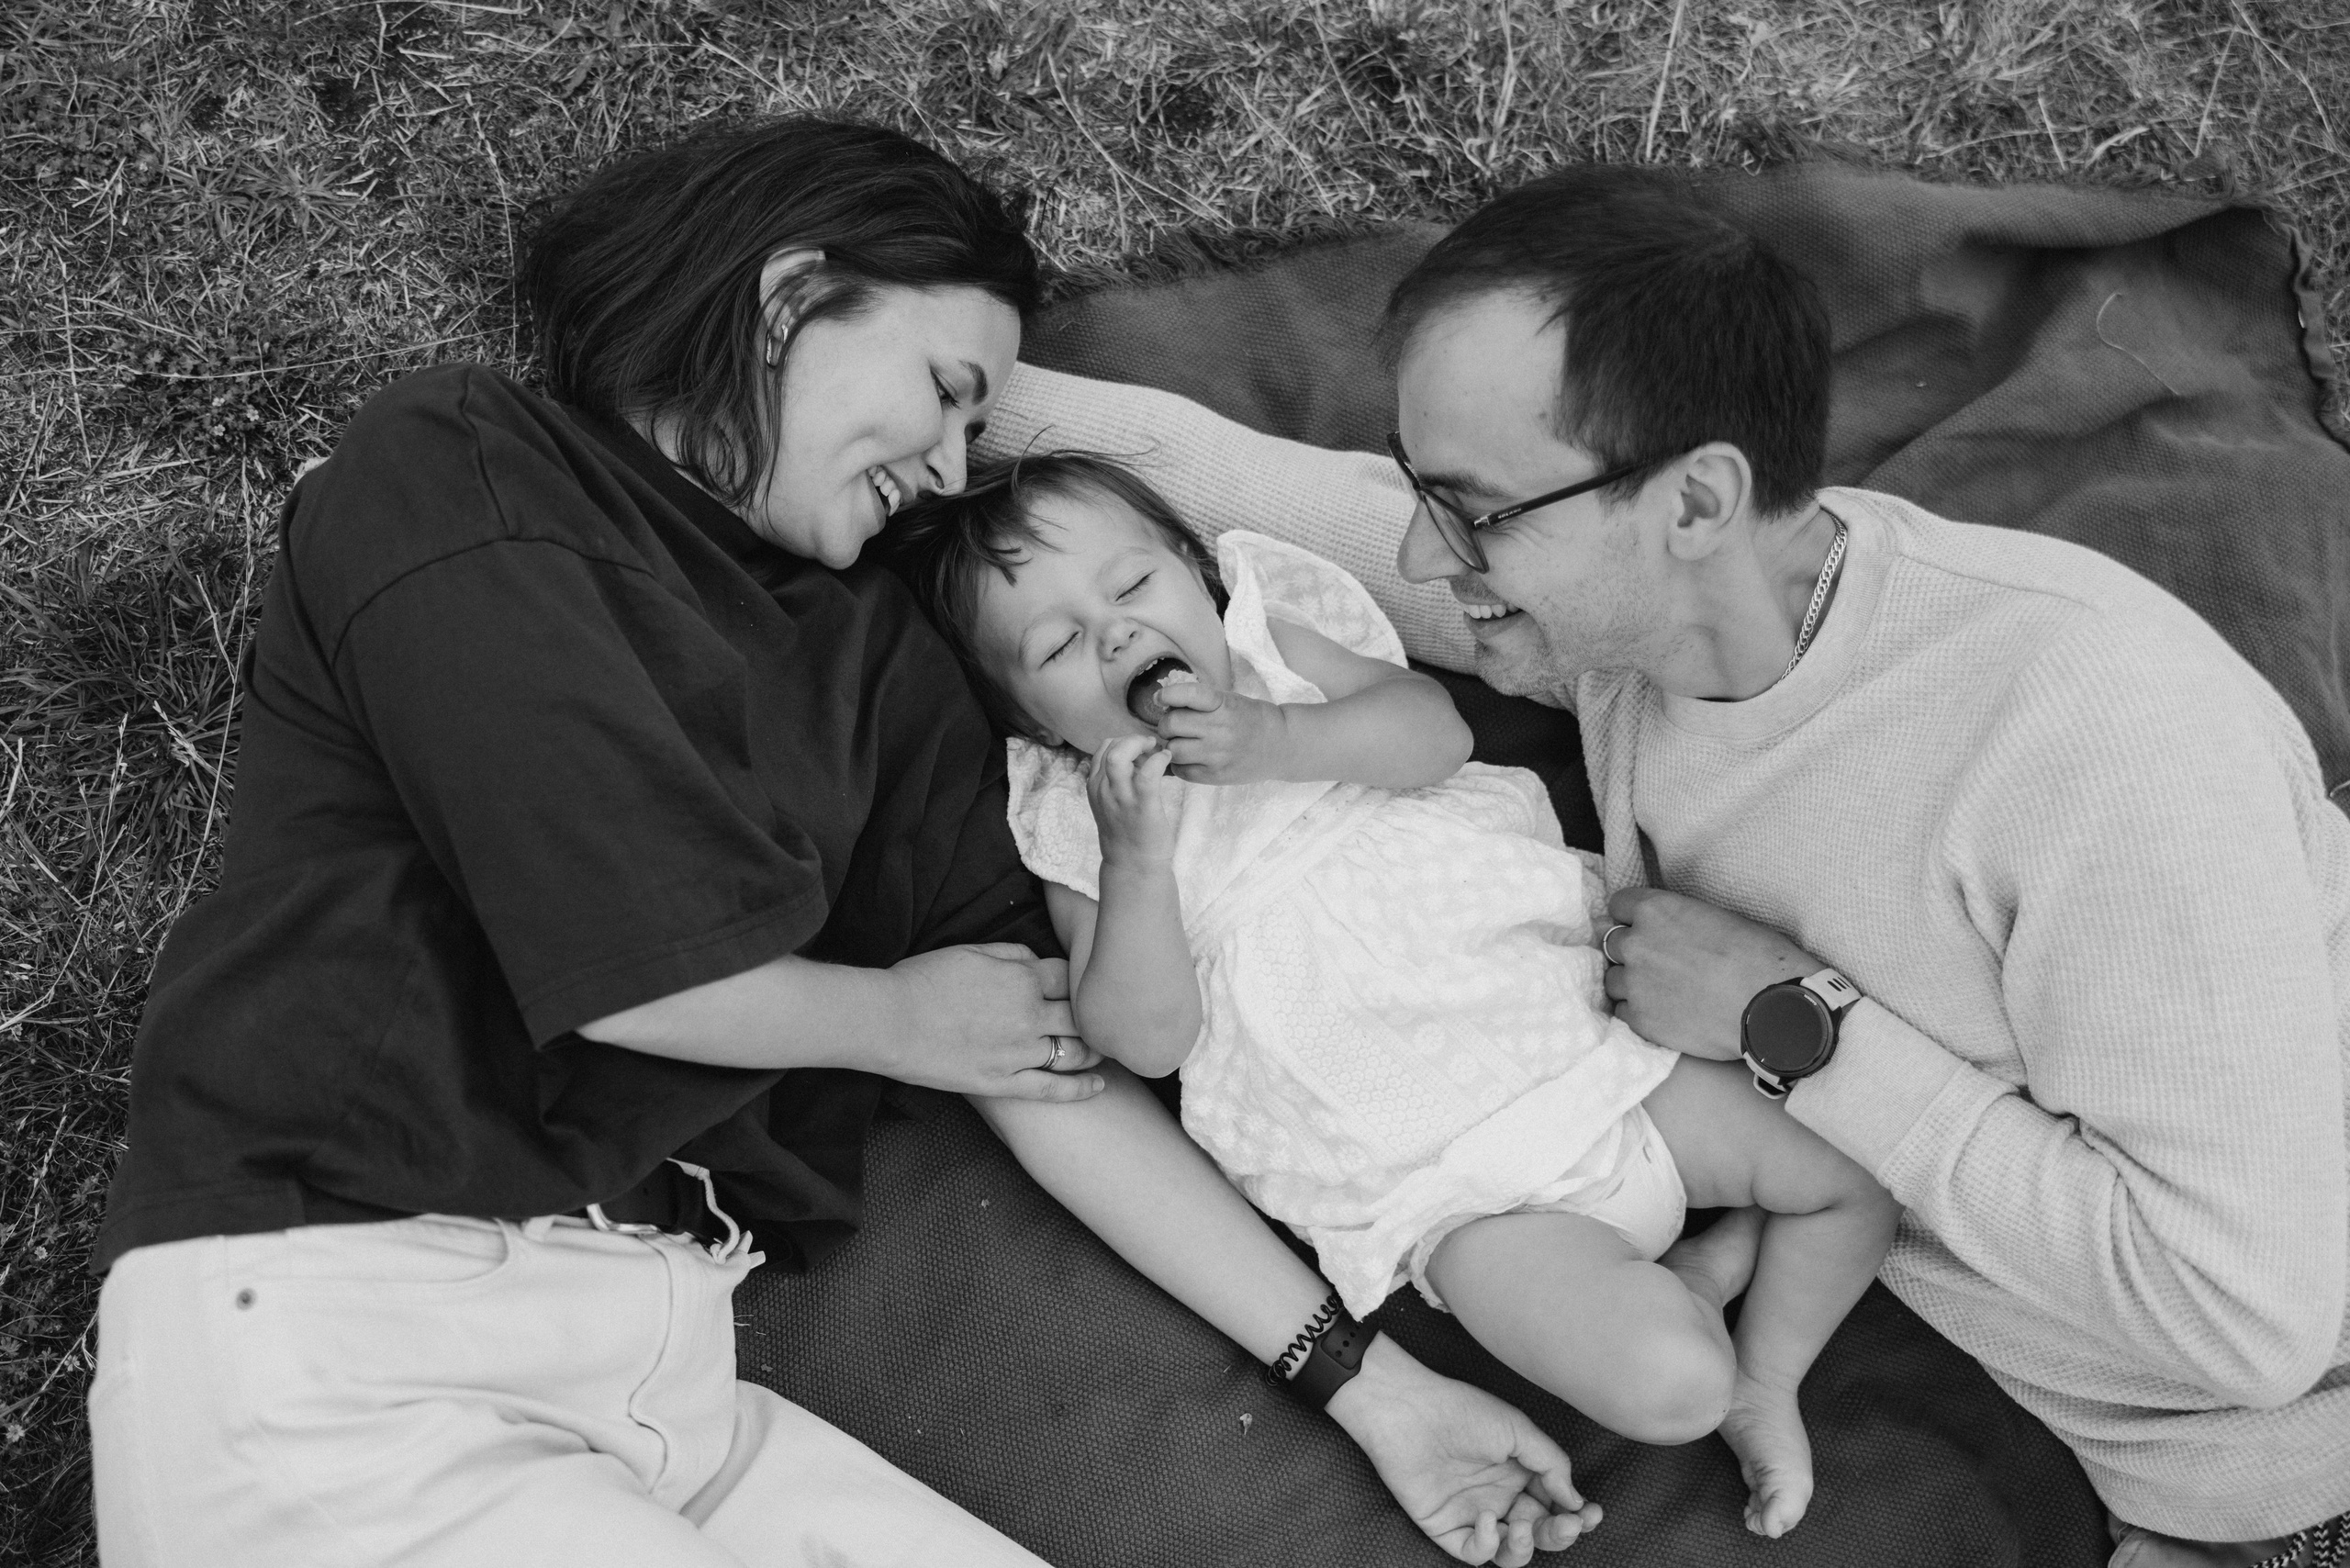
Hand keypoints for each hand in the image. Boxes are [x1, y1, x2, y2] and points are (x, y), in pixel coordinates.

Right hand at [882, 943, 1103, 1100]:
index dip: (1078, 979)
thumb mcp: (971, 950)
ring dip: (1094, 1049)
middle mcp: (1030, 1015)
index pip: (1070, 976)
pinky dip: (1080, 1089)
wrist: (889, 1020)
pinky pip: (1052, 1089)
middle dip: (1095, 1015)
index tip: (1080, 985)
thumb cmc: (923, 979)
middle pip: (1081, 1014)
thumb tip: (1036, 960)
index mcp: (1023, 978)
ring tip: (1105, 1049)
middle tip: (1106, 1019)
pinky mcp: (1003, 1083)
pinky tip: (1099, 1086)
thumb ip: (1012, 954)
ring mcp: (1019, 1053)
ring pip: (1075, 1052)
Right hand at [1086, 734, 1176, 867]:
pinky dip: (1159, 760)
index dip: (1123, 741)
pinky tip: (1167, 759)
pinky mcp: (1142, 806)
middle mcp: (1103, 790)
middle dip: (1132, 739)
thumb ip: (1118, 780)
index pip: (1103, 749)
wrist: (1133, 865)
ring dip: (1141, 745)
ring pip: (1120, 756)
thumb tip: (1139, 758)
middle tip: (1150, 745)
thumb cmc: (1128, 833)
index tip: (1140, 748)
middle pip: (1110, 747)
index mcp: (1095, 787)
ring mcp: (1121, 798)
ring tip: (1156, 749)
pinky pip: (1148, 774)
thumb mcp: (1112, 803)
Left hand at [1156, 681, 1290, 784]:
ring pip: (1173, 750)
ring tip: (1181, 743)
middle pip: (1172, 724)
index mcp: (1223, 704)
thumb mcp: (1230, 700)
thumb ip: (1200, 701)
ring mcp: (1217, 755)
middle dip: (1167, 724)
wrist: (1280, 746)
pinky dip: (1178, 764)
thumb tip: (1163, 702)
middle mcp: (1220, 729)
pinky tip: (1189, 758)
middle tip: (1174, 726)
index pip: (1188, 694)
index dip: (1168, 695)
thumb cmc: (1250, 719)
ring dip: (1171, 745)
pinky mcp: (1216, 776)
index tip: (1160, 698)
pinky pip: (1181, 771)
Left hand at [1328, 1336, 1600, 1564]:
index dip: (1577, 1517)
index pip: (1556, 1507)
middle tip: (1568, 1524)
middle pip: (1539, 1535)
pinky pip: (1474, 1554)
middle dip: (1559, 1535)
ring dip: (1525, 1549)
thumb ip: (1551, 1464)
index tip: (1592, 1514)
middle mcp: (1500, 1499)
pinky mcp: (1445, 1527)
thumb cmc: (1462, 1410)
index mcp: (1520, 1476)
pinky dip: (1486, 1546)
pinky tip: (1487, 1520)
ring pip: (1510, 1553)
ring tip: (1523, 1527)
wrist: (1409, 1409)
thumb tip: (1576, 1500)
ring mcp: (1473, 1515)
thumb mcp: (1518, 1430)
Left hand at [1600, 887, 1817, 1059]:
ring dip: (1632, 983)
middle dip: (1633, 951)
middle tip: (1659, 964)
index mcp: (1656, 910)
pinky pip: (1623, 1012)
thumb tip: (1669, 929)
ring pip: (1614, 980)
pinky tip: (1665, 1014)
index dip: (1632, 917)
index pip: (1618, 905)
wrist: (1773, 1008)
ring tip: (1662, 992)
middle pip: (1614, 943)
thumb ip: (1678, 921)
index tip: (1644, 927)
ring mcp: (1635, 984)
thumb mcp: (1717, 919)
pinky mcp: (1640, 1020)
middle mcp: (1636, 943)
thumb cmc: (1759, 957)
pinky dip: (1639, 1012)